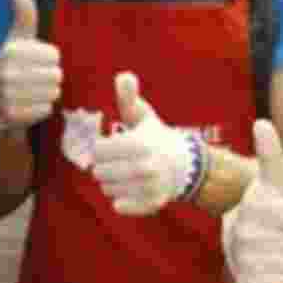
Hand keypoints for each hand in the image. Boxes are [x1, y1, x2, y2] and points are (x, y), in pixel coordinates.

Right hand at [0, 0, 61, 133]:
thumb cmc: (10, 68)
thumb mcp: (16, 41)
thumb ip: (24, 17)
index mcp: (10, 52)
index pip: (54, 56)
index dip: (50, 60)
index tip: (36, 63)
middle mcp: (6, 73)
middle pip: (56, 75)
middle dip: (50, 79)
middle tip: (35, 80)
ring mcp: (7, 97)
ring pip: (53, 93)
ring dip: (47, 94)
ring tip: (32, 92)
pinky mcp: (11, 116)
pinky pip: (46, 110)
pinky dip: (41, 109)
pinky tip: (29, 106)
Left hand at [92, 72, 192, 214]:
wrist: (185, 165)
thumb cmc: (156, 138)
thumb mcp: (143, 116)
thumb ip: (129, 97)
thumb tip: (123, 76)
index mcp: (138, 143)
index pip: (97, 151)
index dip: (101, 149)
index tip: (111, 148)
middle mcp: (144, 166)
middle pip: (99, 172)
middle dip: (104, 167)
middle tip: (115, 164)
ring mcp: (149, 186)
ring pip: (107, 190)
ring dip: (110, 184)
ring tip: (122, 177)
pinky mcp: (151, 203)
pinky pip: (120, 206)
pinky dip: (120, 201)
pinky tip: (128, 193)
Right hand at [222, 120, 282, 282]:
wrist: (246, 258)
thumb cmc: (266, 215)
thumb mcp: (271, 185)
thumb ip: (270, 156)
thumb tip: (262, 121)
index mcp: (250, 206)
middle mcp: (241, 231)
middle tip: (278, 236)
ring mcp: (242, 259)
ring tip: (273, 252)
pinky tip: (268, 270)